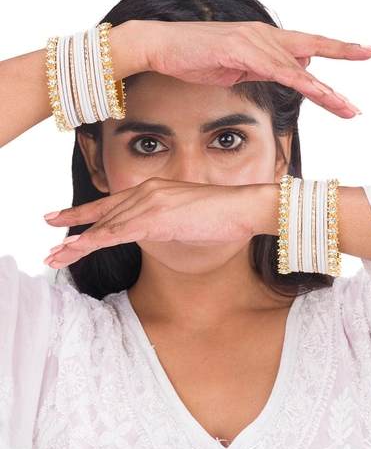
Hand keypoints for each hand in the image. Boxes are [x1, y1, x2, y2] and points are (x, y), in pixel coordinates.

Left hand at [43, 178, 261, 267]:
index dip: (81, 213)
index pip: (109, 204)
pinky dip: (97, 241)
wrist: (242, 207)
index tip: (58, 219)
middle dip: (73, 234)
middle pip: (102, 217)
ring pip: (106, 226)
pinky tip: (80, 248)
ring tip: (56, 257)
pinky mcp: (158, 217)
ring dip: (79, 244)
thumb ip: (162, 221)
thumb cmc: (220, 214)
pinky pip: (121, 232)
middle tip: (50, 249)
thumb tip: (151, 232)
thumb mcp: (183, 217)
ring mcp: (151, 203)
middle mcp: (146, 192)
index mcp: (151, 191)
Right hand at [132, 19, 370, 117]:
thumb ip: (263, 69)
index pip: (306, 45)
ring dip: (324, 89)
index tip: (361, 50)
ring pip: (298, 65)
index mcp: (263, 40)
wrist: (161, 47)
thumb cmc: (193, 57)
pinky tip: (315, 91)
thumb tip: (288, 72)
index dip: (335, 47)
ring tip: (346, 106)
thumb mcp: (235, 67)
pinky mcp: (240, 50)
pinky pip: (276, 69)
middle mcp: (263, 36)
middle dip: (344, 51)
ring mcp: (253, 41)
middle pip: (311, 47)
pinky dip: (298, 81)